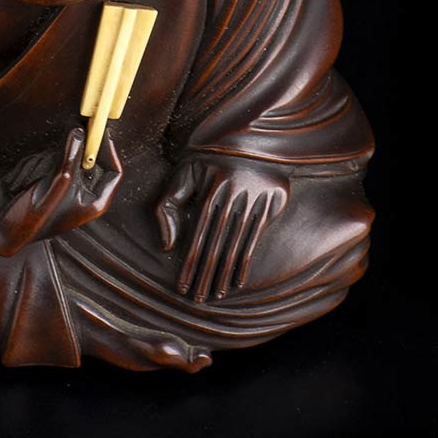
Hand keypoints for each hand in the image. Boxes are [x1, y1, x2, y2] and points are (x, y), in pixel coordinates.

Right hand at [0, 127, 122, 256]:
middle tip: (72, 132)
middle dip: (76, 150)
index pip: (114, 172)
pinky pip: (50, 160)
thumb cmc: (34, 219)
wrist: (1, 226)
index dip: (108, 150)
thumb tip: (79, 133)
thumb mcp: (57, 185)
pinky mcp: (49, 178)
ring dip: (52, 161)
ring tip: (37, 178)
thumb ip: (71, 157)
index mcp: (94, 202)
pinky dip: (40, 164)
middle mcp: (83, 193)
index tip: (99, 132)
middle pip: (91, 160)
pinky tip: (28, 180)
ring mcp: (65, 185)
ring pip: (68, 157)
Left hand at [155, 156, 288, 301]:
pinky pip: (254, 240)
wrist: (251, 138)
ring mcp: (253, 201)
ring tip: (214, 294)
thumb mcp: (184, 174)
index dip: (189, 264)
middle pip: (214, 246)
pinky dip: (244, 262)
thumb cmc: (209, 161)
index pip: (196, 237)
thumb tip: (167, 244)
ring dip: (223, 274)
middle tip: (197, 300)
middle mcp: (231, 198)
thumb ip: (167, 205)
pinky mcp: (270, 204)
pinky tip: (236, 281)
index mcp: (208, 192)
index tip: (183, 286)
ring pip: (234, 247)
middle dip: (204, 276)